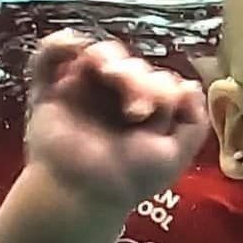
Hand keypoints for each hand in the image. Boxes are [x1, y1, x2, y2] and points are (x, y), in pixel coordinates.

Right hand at [25, 29, 207, 206]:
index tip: (152, 113)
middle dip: (137, 79)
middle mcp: (116, 94)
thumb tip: (191, 86)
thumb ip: (194, 123)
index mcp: (147, 106)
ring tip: (108, 74)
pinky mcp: (50, 91)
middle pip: (132, 65)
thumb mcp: (175, 155)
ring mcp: (84, 90)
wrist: (85, 197)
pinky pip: (49, 56)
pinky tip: (74, 46)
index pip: (159, 78)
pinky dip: (59, 44)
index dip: (161, 88)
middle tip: (134, 109)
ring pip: (100, 53)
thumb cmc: (130, 179)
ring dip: (108, 57)